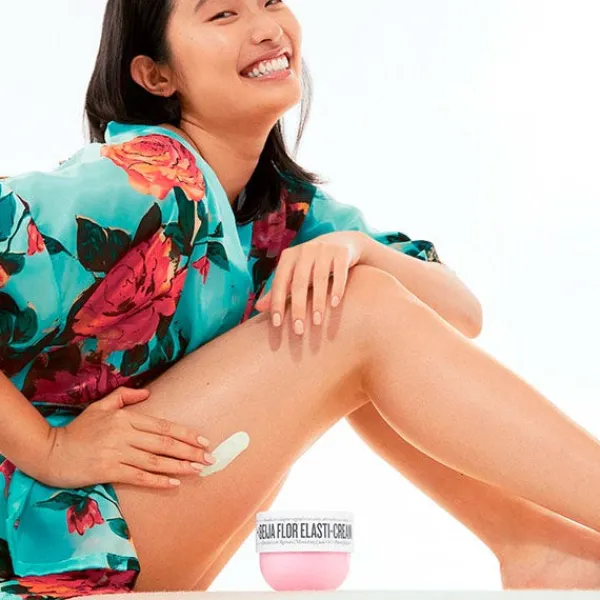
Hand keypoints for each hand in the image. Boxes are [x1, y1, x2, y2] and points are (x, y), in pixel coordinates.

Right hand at [39, 387, 213, 489]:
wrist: (49, 451)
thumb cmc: (77, 429)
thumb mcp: (100, 406)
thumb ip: (124, 397)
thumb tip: (148, 392)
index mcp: (125, 417)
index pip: (163, 426)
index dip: (185, 434)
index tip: (203, 440)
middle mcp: (124, 433)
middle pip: (164, 443)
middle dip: (190, 451)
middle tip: (210, 458)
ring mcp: (117, 452)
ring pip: (155, 460)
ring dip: (180, 466)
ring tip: (198, 470)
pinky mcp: (108, 470)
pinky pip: (139, 476)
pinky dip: (158, 480)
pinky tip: (174, 483)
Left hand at [255, 231, 367, 334]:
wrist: (341, 241)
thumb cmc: (312, 264)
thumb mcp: (294, 273)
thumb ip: (278, 290)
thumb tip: (258, 309)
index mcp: (289, 257)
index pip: (280, 282)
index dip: (277, 303)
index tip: (277, 324)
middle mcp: (304, 251)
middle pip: (299, 283)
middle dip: (298, 308)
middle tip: (298, 330)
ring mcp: (324, 250)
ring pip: (320, 278)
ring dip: (318, 302)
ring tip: (317, 322)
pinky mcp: (342, 253)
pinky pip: (339, 273)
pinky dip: (336, 289)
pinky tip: (334, 304)